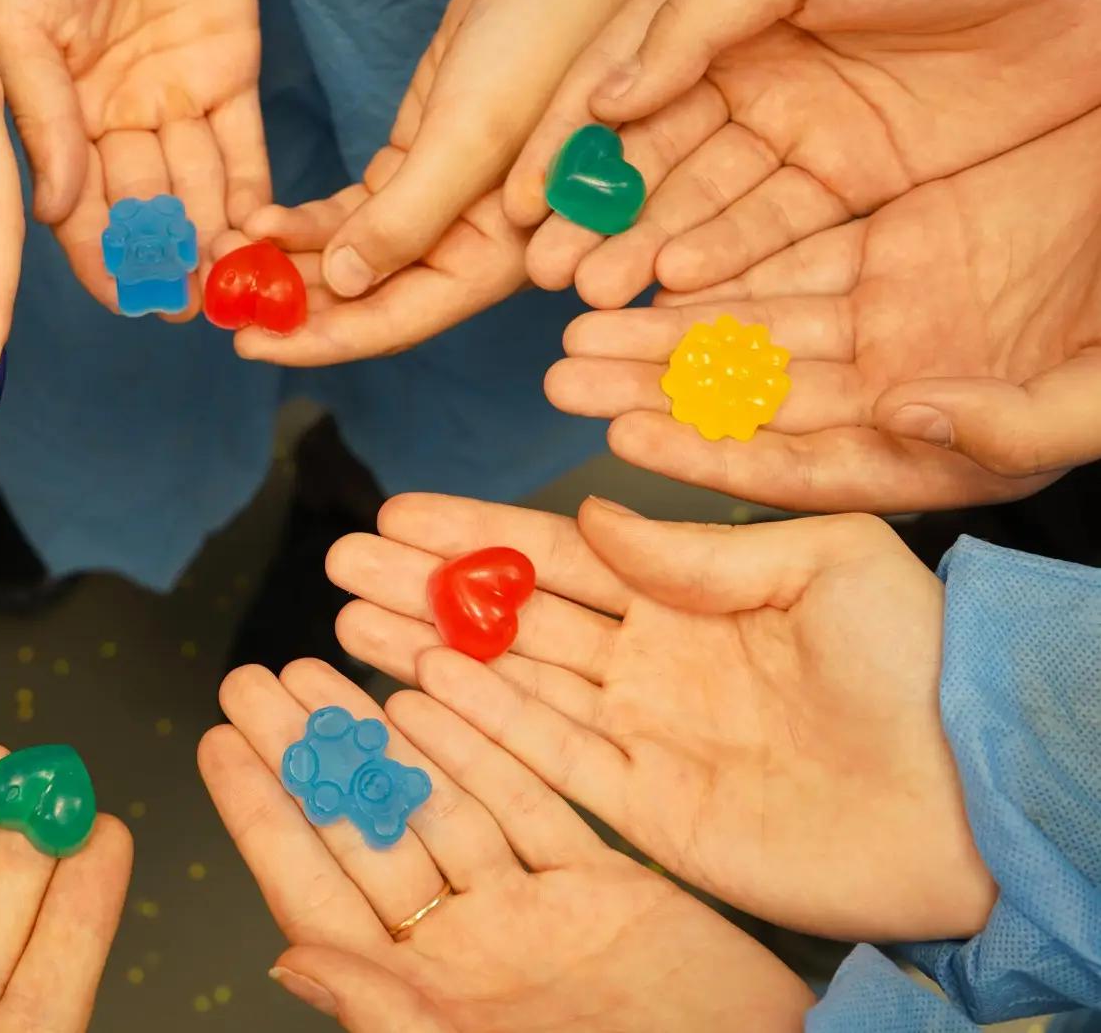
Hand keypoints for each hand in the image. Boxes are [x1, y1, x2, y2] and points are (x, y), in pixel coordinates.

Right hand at [0, 0, 268, 316]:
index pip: (80, 209)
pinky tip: (260, 236)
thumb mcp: (21, 23)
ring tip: (232, 288)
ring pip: (198, 189)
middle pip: (145, 209)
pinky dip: (251, 193)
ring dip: (214, 241)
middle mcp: (118, 120)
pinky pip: (242, 146)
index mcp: (60, 116)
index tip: (128, 301)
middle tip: (192, 309)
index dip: (102, 259)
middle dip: (168, 262)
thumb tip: (58, 212)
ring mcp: (176, 98)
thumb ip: (41, 117)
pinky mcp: (230, 70)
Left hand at [200, 660, 812, 1030]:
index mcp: (422, 998)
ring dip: (390, 734)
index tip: (217, 740)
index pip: (315, 890)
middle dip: (314, 752)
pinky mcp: (602, 890)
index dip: (264, 813)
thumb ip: (386, 1012)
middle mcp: (466, 950)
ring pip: (443, 802)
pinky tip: (439, 688)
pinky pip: (533, 801)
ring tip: (330, 664)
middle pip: (370, 830)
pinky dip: (490, 743)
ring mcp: (532, 915)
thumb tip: (288, 962)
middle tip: (262, 677)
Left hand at [234, 0, 675, 364]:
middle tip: (215, 298)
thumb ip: (410, 217)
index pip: (394, 319)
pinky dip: (309, 219)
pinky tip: (261, 219)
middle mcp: (469, 244)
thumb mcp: (474, 134)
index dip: (321, 337)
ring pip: (354, 254)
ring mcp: (443, 205)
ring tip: (223, 255)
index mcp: (497, 256)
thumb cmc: (547, 46)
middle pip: (367, 296)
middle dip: (292, 300)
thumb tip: (343, 285)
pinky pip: (355, 210)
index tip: (249, 344)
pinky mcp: (420, 162)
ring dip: (291, 260)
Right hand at [329, 493, 996, 940]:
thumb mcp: (825, 557)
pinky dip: (481, 718)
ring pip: (511, 680)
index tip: (401, 509)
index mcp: (693, 594)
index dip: (478, 533)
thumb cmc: (916, 660)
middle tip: (343, 558)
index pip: (560, 555)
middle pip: (513, 616)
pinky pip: (546, 753)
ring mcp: (642, 734)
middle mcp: (652, 661)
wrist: (973, 791)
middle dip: (427, 586)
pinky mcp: (646, 807)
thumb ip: (696, 546)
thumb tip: (594, 517)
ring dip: (429, 646)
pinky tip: (421, 678)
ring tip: (348, 612)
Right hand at [508, 0, 1100, 308]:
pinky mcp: (856, 184)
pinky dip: (724, 260)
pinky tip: (679, 284)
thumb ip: (693, 20)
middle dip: (598, 215)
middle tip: (552, 271)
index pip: (619, 85)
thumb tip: (603, 102)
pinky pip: (776, 233)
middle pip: (652, 160)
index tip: (521, 202)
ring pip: (703, 204)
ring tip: (598, 291)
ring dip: (648, 248)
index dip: (566, 145)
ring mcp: (800, 134)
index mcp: (717, 8)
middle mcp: (745, 77)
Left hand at [542, 105, 1100, 510]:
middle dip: (657, 386)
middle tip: (561, 370)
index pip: (805, 462)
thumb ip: (1019, 425)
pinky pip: (795, 252)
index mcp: (948, 444)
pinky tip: (652, 252)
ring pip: (761, 322)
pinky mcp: (907, 238)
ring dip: (670, 322)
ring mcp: (905, 311)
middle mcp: (910, 385)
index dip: (713, 454)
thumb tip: (911, 417)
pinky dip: (726, 255)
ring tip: (579, 314)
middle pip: (757, 396)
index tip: (621, 439)